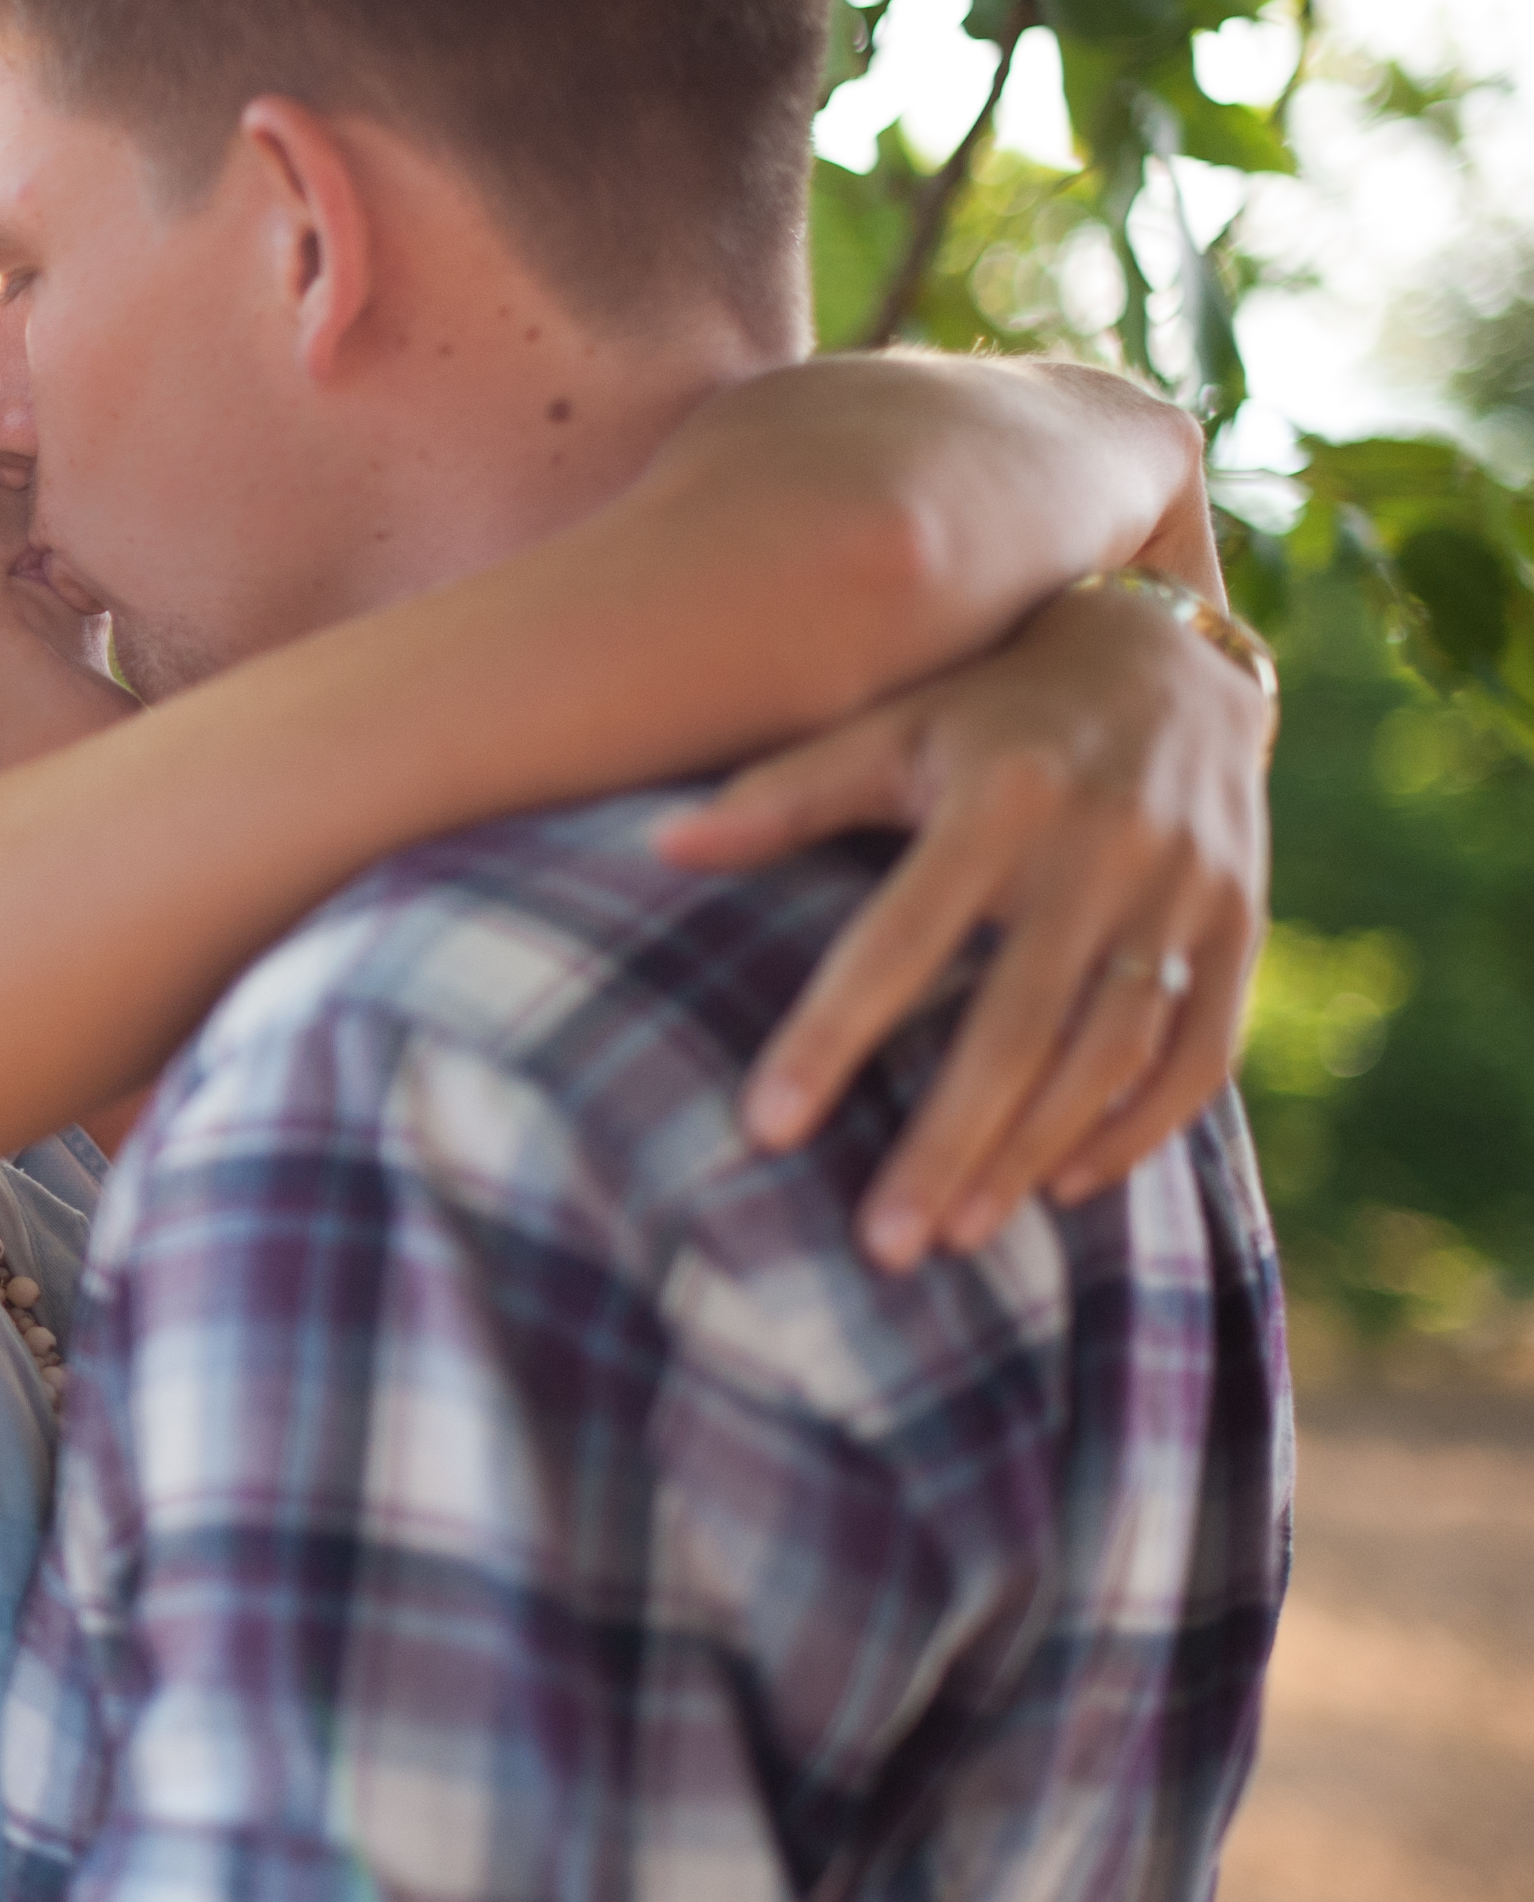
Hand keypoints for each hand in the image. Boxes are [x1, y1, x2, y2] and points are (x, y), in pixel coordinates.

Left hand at [653, 579, 1270, 1268]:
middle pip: (1018, 1022)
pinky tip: (1070, 1186)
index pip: (900, 937)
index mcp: (998, 796)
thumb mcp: (891, 723)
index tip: (766, 1128)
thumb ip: (782, 792)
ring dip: (1036, 1150)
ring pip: (1112, 1050)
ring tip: (957, 1234)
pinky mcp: (1242, 923)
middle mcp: (1102, 846)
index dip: (832, 1035)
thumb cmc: (988, 705)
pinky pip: (1203, 1049)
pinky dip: (1142, 1125)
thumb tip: (659, 847)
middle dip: (949, 1141)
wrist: (1171, 656)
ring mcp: (1186, 890)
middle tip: (881, 1244)